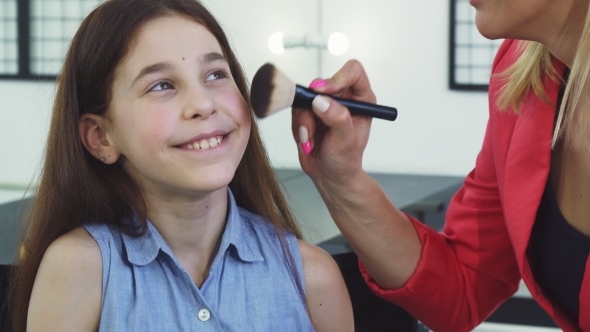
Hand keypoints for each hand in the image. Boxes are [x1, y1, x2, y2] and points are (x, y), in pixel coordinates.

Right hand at [291, 60, 375, 188]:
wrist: (329, 175)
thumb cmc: (345, 160)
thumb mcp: (346, 141)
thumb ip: (337, 119)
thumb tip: (321, 101)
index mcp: (360, 99)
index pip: (352, 72)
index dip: (337, 77)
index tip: (323, 91)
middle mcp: (342, 98)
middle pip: (321, 85)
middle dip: (313, 108)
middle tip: (311, 127)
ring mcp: (323, 104)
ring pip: (304, 99)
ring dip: (305, 123)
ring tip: (312, 142)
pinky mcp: (307, 113)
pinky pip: (295, 111)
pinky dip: (298, 129)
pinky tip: (308, 142)